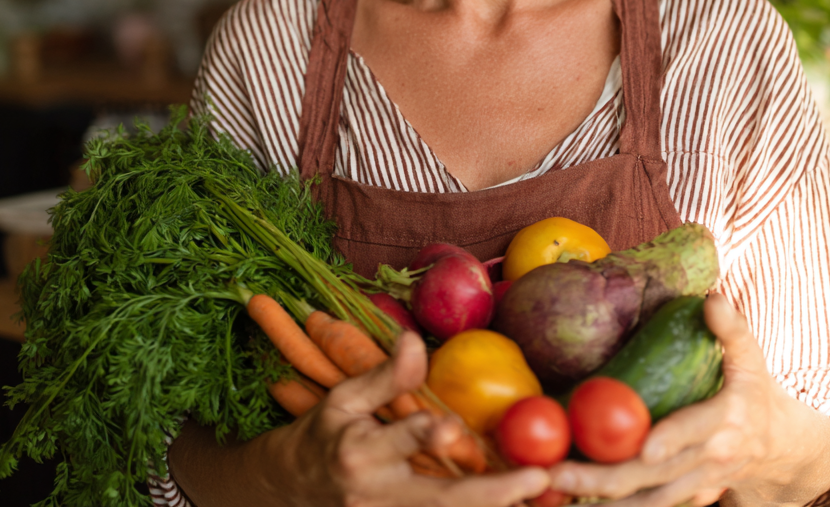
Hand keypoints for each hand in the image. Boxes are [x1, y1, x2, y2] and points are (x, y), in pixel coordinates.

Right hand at [171, 331, 549, 506]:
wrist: (290, 491)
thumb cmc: (323, 435)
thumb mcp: (342, 400)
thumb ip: (384, 376)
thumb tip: (414, 339)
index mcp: (361, 453)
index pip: (403, 439)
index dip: (428, 434)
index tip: (452, 429)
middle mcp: (378, 494)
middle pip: (442, 500)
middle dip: (491, 493)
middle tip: (535, 479)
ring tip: (539, 495)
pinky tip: (511, 503)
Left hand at [547, 293, 829, 506]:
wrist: (778, 445)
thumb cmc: (755, 391)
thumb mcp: (752, 357)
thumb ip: (732, 329)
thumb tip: (712, 299)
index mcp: (727, 420)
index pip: (696, 431)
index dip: (671, 439)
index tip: (644, 446)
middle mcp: (711, 459)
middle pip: (656, 474)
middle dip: (606, 476)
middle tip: (560, 470)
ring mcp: (698, 483)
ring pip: (648, 499)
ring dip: (603, 498)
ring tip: (558, 487)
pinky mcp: (686, 496)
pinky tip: (578, 501)